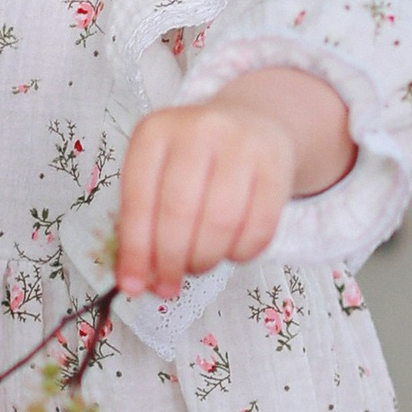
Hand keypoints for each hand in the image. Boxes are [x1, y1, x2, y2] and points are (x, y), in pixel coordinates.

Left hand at [115, 99, 298, 299]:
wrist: (252, 124)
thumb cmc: (194, 161)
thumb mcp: (158, 175)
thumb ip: (142, 223)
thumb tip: (135, 281)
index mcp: (156, 131)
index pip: (139, 199)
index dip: (136, 249)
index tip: (134, 286)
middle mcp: (199, 129)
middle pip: (179, 212)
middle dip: (171, 260)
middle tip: (169, 284)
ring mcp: (242, 145)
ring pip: (220, 222)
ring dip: (205, 259)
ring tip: (198, 265)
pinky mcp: (277, 167)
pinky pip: (259, 228)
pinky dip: (241, 254)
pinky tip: (230, 253)